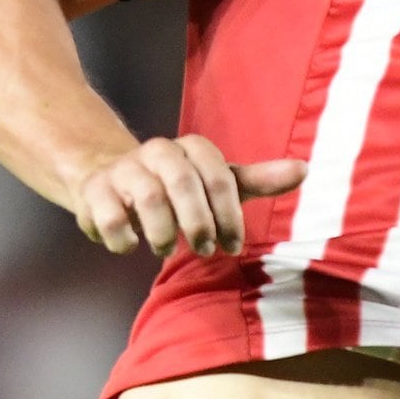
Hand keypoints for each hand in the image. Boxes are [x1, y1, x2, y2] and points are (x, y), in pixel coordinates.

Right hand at [67, 135, 308, 258]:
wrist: (110, 179)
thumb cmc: (176, 187)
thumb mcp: (217, 182)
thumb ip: (258, 179)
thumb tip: (305, 169)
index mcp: (191, 148)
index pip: (219, 176)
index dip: (229, 215)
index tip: (233, 246)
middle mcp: (157, 151)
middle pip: (182, 183)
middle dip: (198, 223)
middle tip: (205, 251)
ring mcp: (123, 170)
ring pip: (147, 198)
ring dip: (163, 232)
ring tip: (167, 250)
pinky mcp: (94, 191)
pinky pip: (110, 215)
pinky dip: (123, 238)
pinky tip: (131, 247)